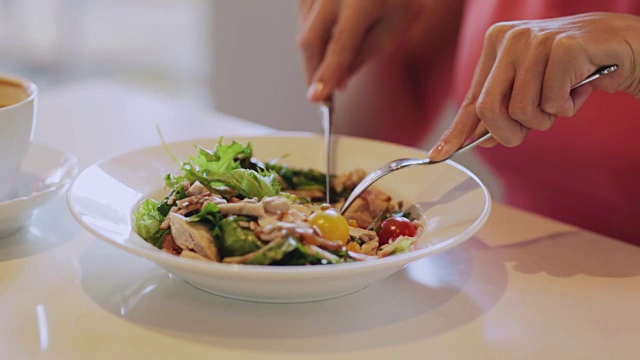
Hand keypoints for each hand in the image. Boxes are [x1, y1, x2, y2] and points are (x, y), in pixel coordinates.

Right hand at [297, 0, 425, 101]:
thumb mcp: (393, 28)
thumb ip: (365, 55)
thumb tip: (338, 81)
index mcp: (361, 1)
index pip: (339, 45)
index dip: (327, 73)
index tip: (316, 97)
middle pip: (310, 39)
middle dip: (313, 71)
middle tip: (320, 93)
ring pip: (304, 29)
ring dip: (315, 53)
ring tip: (335, 59)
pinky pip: (304, 18)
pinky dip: (313, 35)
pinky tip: (329, 37)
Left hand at [428, 12, 639, 159]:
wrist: (618, 45)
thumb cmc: (568, 70)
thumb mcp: (529, 90)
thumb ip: (502, 111)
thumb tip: (477, 139)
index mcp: (496, 44)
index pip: (472, 100)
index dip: (457, 133)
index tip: (438, 155)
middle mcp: (510, 38)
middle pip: (489, 110)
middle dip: (509, 133)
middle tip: (529, 130)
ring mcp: (536, 40)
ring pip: (523, 111)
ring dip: (546, 118)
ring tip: (560, 98)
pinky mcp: (563, 47)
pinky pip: (553, 103)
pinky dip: (568, 107)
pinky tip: (577, 88)